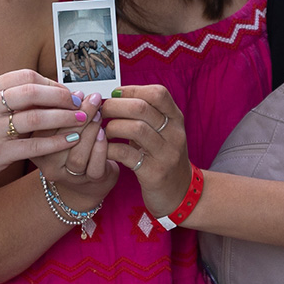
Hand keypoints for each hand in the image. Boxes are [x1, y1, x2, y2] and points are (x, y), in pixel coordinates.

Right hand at [0, 71, 93, 193]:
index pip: (26, 76)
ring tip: (83, 120)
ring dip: (64, 118)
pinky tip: (71, 140)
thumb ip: (15, 97)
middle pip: (32, 92)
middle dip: (62, 97)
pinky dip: (56, 142)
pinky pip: (33, 146)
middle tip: (81, 104)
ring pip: (35, 118)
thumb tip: (56, 90)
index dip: (52, 83)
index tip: (69, 93)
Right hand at [31, 93, 115, 206]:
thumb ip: (61, 111)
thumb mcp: (59, 128)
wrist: (86, 180)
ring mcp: (66, 175)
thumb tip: (75, 92)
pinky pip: (94, 166)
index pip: (40, 125)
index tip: (75, 94)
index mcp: (33, 145)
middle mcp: (45, 163)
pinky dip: (100, 147)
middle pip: (58, 139)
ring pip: (76, 154)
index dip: (59, 107)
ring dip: (90, 131)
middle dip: (78, 115)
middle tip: (91, 99)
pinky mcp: (87, 182)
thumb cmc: (72, 146)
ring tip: (98, 115)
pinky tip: (104, 134)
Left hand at [99, 85, 190, 218]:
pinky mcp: (154, 173)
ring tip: (104, 132)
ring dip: (112, 127)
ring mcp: (166, 154)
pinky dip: (110, 148)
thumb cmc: (163, 158)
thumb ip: (146, 115)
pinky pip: (126, 154)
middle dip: (115, 106)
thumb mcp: (163, 132)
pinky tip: (105, 149)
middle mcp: (174, 134)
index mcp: (176, 119)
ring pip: (135, 128)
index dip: (132, 90)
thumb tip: (116, 96)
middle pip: (141, 108)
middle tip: (102, 112)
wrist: (181, 193)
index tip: (115, 95)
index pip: (157, 93)